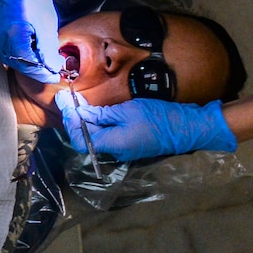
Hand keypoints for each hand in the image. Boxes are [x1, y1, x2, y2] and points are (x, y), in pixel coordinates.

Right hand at [0, 0, 62, 82]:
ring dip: (29, 66)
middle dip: (37, 72)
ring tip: (45, 65)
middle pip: (20, 66)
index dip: (44, 74)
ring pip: (14, 61)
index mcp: (14, 37)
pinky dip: (21, 57)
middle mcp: (1, 41)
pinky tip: (33, 55)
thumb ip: (48, 48)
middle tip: (53, 73)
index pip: (30, 65)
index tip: (57, 76)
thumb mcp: (46, 24)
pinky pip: (9, 53)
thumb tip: (54, 67)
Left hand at [55, 90, 235, 161]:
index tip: (66, 105)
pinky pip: (110, 136)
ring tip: (81, 103)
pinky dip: (101, 124)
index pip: (81, 140)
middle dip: (77, 121)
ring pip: (99, 137)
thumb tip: (82, 114)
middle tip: (69, 100)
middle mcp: (116, 152)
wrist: (186, 128)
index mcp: (112, 145)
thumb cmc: (157, 118)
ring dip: (89, 122)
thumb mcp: (127, 111)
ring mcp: (125, 150)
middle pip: (88, 139)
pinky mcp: (132, 145)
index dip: (71, 124)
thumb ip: (102, 114)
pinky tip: (99, 111)